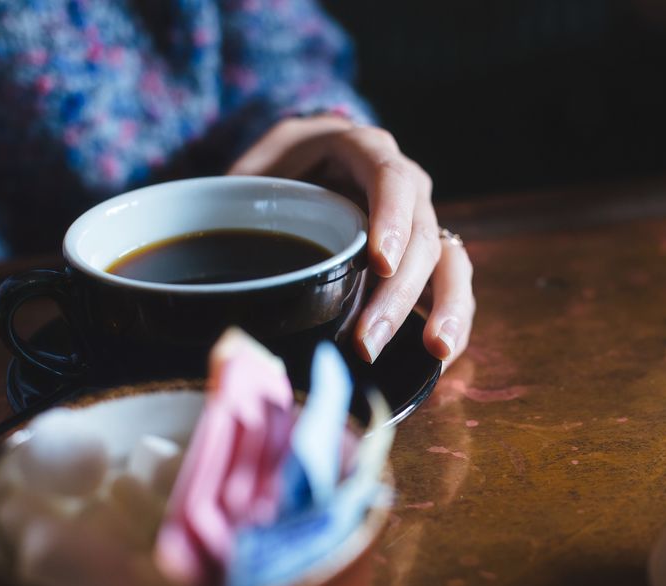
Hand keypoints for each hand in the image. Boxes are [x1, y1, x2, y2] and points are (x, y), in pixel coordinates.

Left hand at [228, 115, 474, 365]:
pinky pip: (452, 285)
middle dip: (399, 292)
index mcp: (366, 151)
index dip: (390, 218)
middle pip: (421, 234)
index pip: (390, 178)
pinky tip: (442, 355)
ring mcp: (420, 222)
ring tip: (436, 349)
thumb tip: (211, 232)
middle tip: (368, 342)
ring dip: (445, 307)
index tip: (379, 262)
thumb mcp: (257, 165)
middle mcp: (406, 185)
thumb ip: (240, 189)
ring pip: (450, 261)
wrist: (306, 168)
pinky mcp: (425, 257)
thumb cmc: (280, 169)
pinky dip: (454, 318)